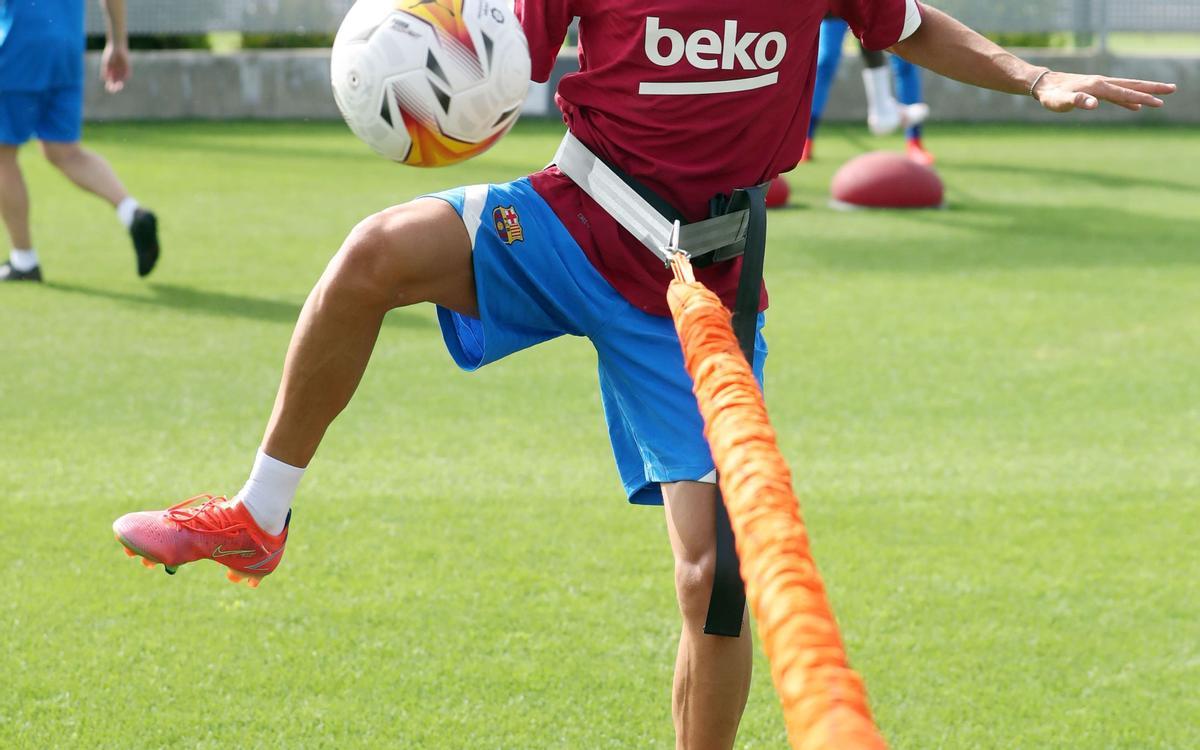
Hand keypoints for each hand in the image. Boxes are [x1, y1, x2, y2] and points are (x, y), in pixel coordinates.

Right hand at [101, 41, 130, 92]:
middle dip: (115, 87)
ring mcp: (122, 71)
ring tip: (118, 85)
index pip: (110, 82)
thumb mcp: (106, 63)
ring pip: (122, 80)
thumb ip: (104, 71)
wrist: (117, 47)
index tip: (109, 88)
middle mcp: (116, 73)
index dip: (110, 86)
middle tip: (114, 89)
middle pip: (116, 83)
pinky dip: (125, 77)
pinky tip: (123, 79)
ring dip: (120, 83)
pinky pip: (127, 74)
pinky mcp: (128, 68)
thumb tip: (103, 79)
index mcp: (110, 72)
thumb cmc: (109, 54)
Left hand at [1032, 71, 1175, 112]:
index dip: (1141, 98)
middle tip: (1172, 89)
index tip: (1158, 102)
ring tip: (1160, 96)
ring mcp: (1100, 86)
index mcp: (1098, 87)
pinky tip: (1134, 106)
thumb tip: (1093, 104)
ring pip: (1126, 88)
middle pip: (1132, 86)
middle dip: (1152, 88)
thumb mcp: (1061, 102)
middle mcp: (1102, 83)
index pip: (1124, 93)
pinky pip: (1116, 95)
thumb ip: (1077, 102)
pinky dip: (1127, 99)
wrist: (1044, 84)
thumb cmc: (1051, 96)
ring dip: (1143, 92)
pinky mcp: (1095, 90)